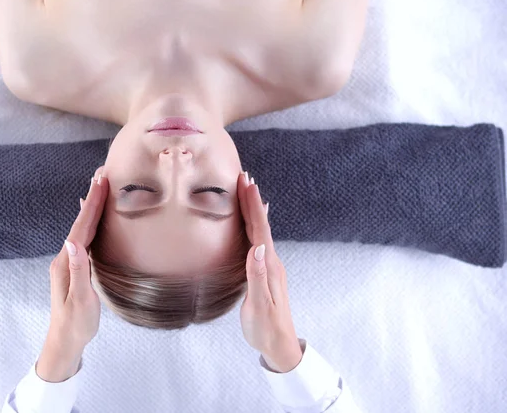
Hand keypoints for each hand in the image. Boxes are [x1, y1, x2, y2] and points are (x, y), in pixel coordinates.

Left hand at [37, 166, 107, 381]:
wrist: (64, 341)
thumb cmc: (76, 324)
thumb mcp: (80, 301)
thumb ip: (77, 272)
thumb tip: (74, 243)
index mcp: (66, 263)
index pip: (81, 228)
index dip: (91, 205)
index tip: (101, 183)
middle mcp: (65, 257)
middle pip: (80, 222)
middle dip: (91, 198)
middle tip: (102, 175)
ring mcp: (68, 261)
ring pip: (81, 227)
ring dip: (90, 206)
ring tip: (98, 188)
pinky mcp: (74, 266)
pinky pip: (84, 236)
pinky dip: (88, 221)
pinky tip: (89, 217)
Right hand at [236, 171, 302, 372]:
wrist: (279, 346)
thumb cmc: (266, 329)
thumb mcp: (259, 306)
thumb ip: (257, 277)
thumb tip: (257, 249)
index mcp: (269, 266)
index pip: (260, 230)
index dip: (253, 206)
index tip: (246, 184)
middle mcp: (271, 261)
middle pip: (261, 225)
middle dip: (252, 200)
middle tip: (244, 177)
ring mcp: (269, 266)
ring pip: (260, 230)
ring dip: (253, 209)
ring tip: (247, 191)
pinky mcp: (265, 271)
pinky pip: (259, 240)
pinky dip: (255, 225)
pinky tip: (255, 223)